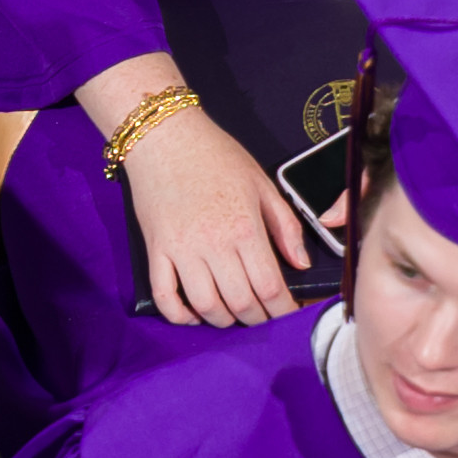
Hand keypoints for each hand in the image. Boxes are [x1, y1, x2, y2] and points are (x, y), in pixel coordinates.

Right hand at [91, 87, 316, 327]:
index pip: (270, 286)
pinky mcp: (157, 251)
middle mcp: (213, 244)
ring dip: (224, 321)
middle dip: (258, 319)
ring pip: (205, 306)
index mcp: (245, 227)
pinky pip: (164, 296)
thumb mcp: (262, 184)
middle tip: (265, 317)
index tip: (290, 313)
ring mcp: (181, 250)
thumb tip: (301, 263)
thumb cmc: (216, 155)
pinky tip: (194, 315)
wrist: (166, 137)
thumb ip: (286, 226)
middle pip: (241, 303)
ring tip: (235, 316)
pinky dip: (179, 315)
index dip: (284, 309)